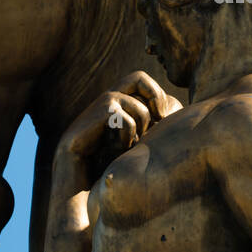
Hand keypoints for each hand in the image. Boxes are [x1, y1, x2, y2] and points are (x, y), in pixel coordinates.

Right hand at [59, 70, 180, 160]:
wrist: (77, 174)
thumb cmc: (107, 161)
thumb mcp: (133, 141)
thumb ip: (149, 125)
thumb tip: (174, 110)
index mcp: (117, 101)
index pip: (141, 82)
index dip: (158, 95)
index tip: (163, 117)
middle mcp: (109, 98)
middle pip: (137, 77)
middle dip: (155, 96)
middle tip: (161, 117)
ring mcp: (102, 105)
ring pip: (139, 108)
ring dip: (141, 129)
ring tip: (130, 145)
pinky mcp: (97, 115)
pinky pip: (126, 121)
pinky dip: (127, 138)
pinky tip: (116, 149)